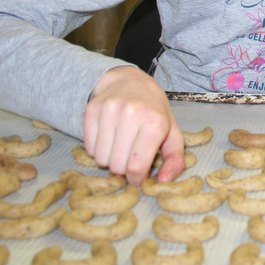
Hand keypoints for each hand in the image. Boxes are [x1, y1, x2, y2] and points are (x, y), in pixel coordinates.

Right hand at [83, 66, 185, 185]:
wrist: (130, 81)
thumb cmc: (154, 112)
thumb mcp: (172, 133)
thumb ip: (175, 160)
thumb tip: (164, 183)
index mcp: (154, 122)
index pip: (137, 166)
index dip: (136, 179)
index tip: (138, 175)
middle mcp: (131, 113)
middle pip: (117, 166)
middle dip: (123, 169)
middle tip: (129, 156)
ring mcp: (109, 110)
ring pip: (101, 159)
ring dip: (110, 159)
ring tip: (120, 146)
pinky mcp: (91, 110)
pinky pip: (88, 148)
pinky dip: (98, 149)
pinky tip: (108, 137)